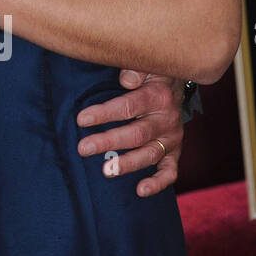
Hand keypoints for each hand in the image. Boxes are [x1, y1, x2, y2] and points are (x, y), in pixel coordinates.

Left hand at [76, 71, 183, 196]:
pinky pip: (170, 171)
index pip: (128, 107)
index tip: (81, 119)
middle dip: (108, 142)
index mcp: (157, 96)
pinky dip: (158, 183)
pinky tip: (140, 191)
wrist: (174, 84)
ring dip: (128, 164)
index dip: (104, 114)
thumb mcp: (145, 65)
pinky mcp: (174, 151)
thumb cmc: (150, 74)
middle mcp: (167, 119)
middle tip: (83, 148)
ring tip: (106, 171)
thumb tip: (126, 80)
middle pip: (136, 134)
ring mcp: (172, 138)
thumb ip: (134, 70)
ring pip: (150, 154)